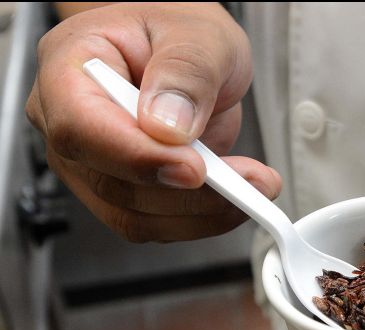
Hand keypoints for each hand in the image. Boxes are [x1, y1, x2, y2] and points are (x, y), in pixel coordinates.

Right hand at [26, 3, 280, 241]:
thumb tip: (169, 126)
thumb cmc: (178, 32)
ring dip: (203, 212)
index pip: (80, 128)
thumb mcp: (198, 34)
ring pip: (136, 216)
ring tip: (255, 186)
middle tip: (249, 181)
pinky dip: (203, 218)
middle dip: (188, 194)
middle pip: (112, 183)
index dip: (137, 157)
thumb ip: (186, 72)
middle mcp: (72, 122)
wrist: (184, 49)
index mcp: (70, 67)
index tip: (194, 168)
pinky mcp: (126, 191)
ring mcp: (95, 163)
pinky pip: (158, 223)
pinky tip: (236, 196)